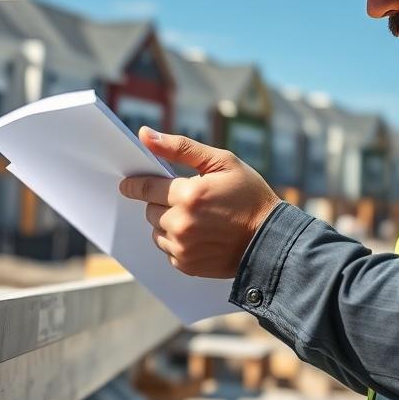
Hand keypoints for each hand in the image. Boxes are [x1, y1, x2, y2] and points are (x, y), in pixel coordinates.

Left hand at [118, 126, 281, 277]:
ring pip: (156, 230)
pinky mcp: (186, 265)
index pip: (145, 188)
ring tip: (196, 218)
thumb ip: (180, 147)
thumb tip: (143, 134)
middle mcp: (181, 224)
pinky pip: (167, 248)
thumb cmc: (249, 195)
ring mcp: (182, 248)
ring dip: (168, 222)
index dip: (135, 184)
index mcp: (188, 195)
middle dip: (163, 202)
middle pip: (150, 210)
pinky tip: (198, 234)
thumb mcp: (221, 162)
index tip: (128, 183)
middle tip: (188, 199)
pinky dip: (176, 241)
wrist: (270, 240)